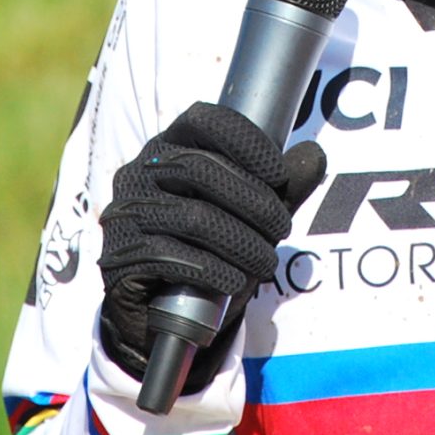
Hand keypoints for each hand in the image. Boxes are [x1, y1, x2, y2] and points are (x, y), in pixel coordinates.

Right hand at [97, 102, 327, 390]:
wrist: (163, 314)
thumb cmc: (209, 252)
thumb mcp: (250, 216)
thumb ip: (280, 188)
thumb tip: (314, 156)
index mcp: (170, 146)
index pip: (204, 120)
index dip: (245, 141)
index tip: (279, 174)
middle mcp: (140, 171)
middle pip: (200, 169)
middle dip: (254, 201)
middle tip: (282, 229)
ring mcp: (126, 214)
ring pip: (192, 217)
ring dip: (241, 243)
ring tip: (266, 263)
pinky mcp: (119, 256)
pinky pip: (171, 258)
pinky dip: (212, 271)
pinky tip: (234, 282)